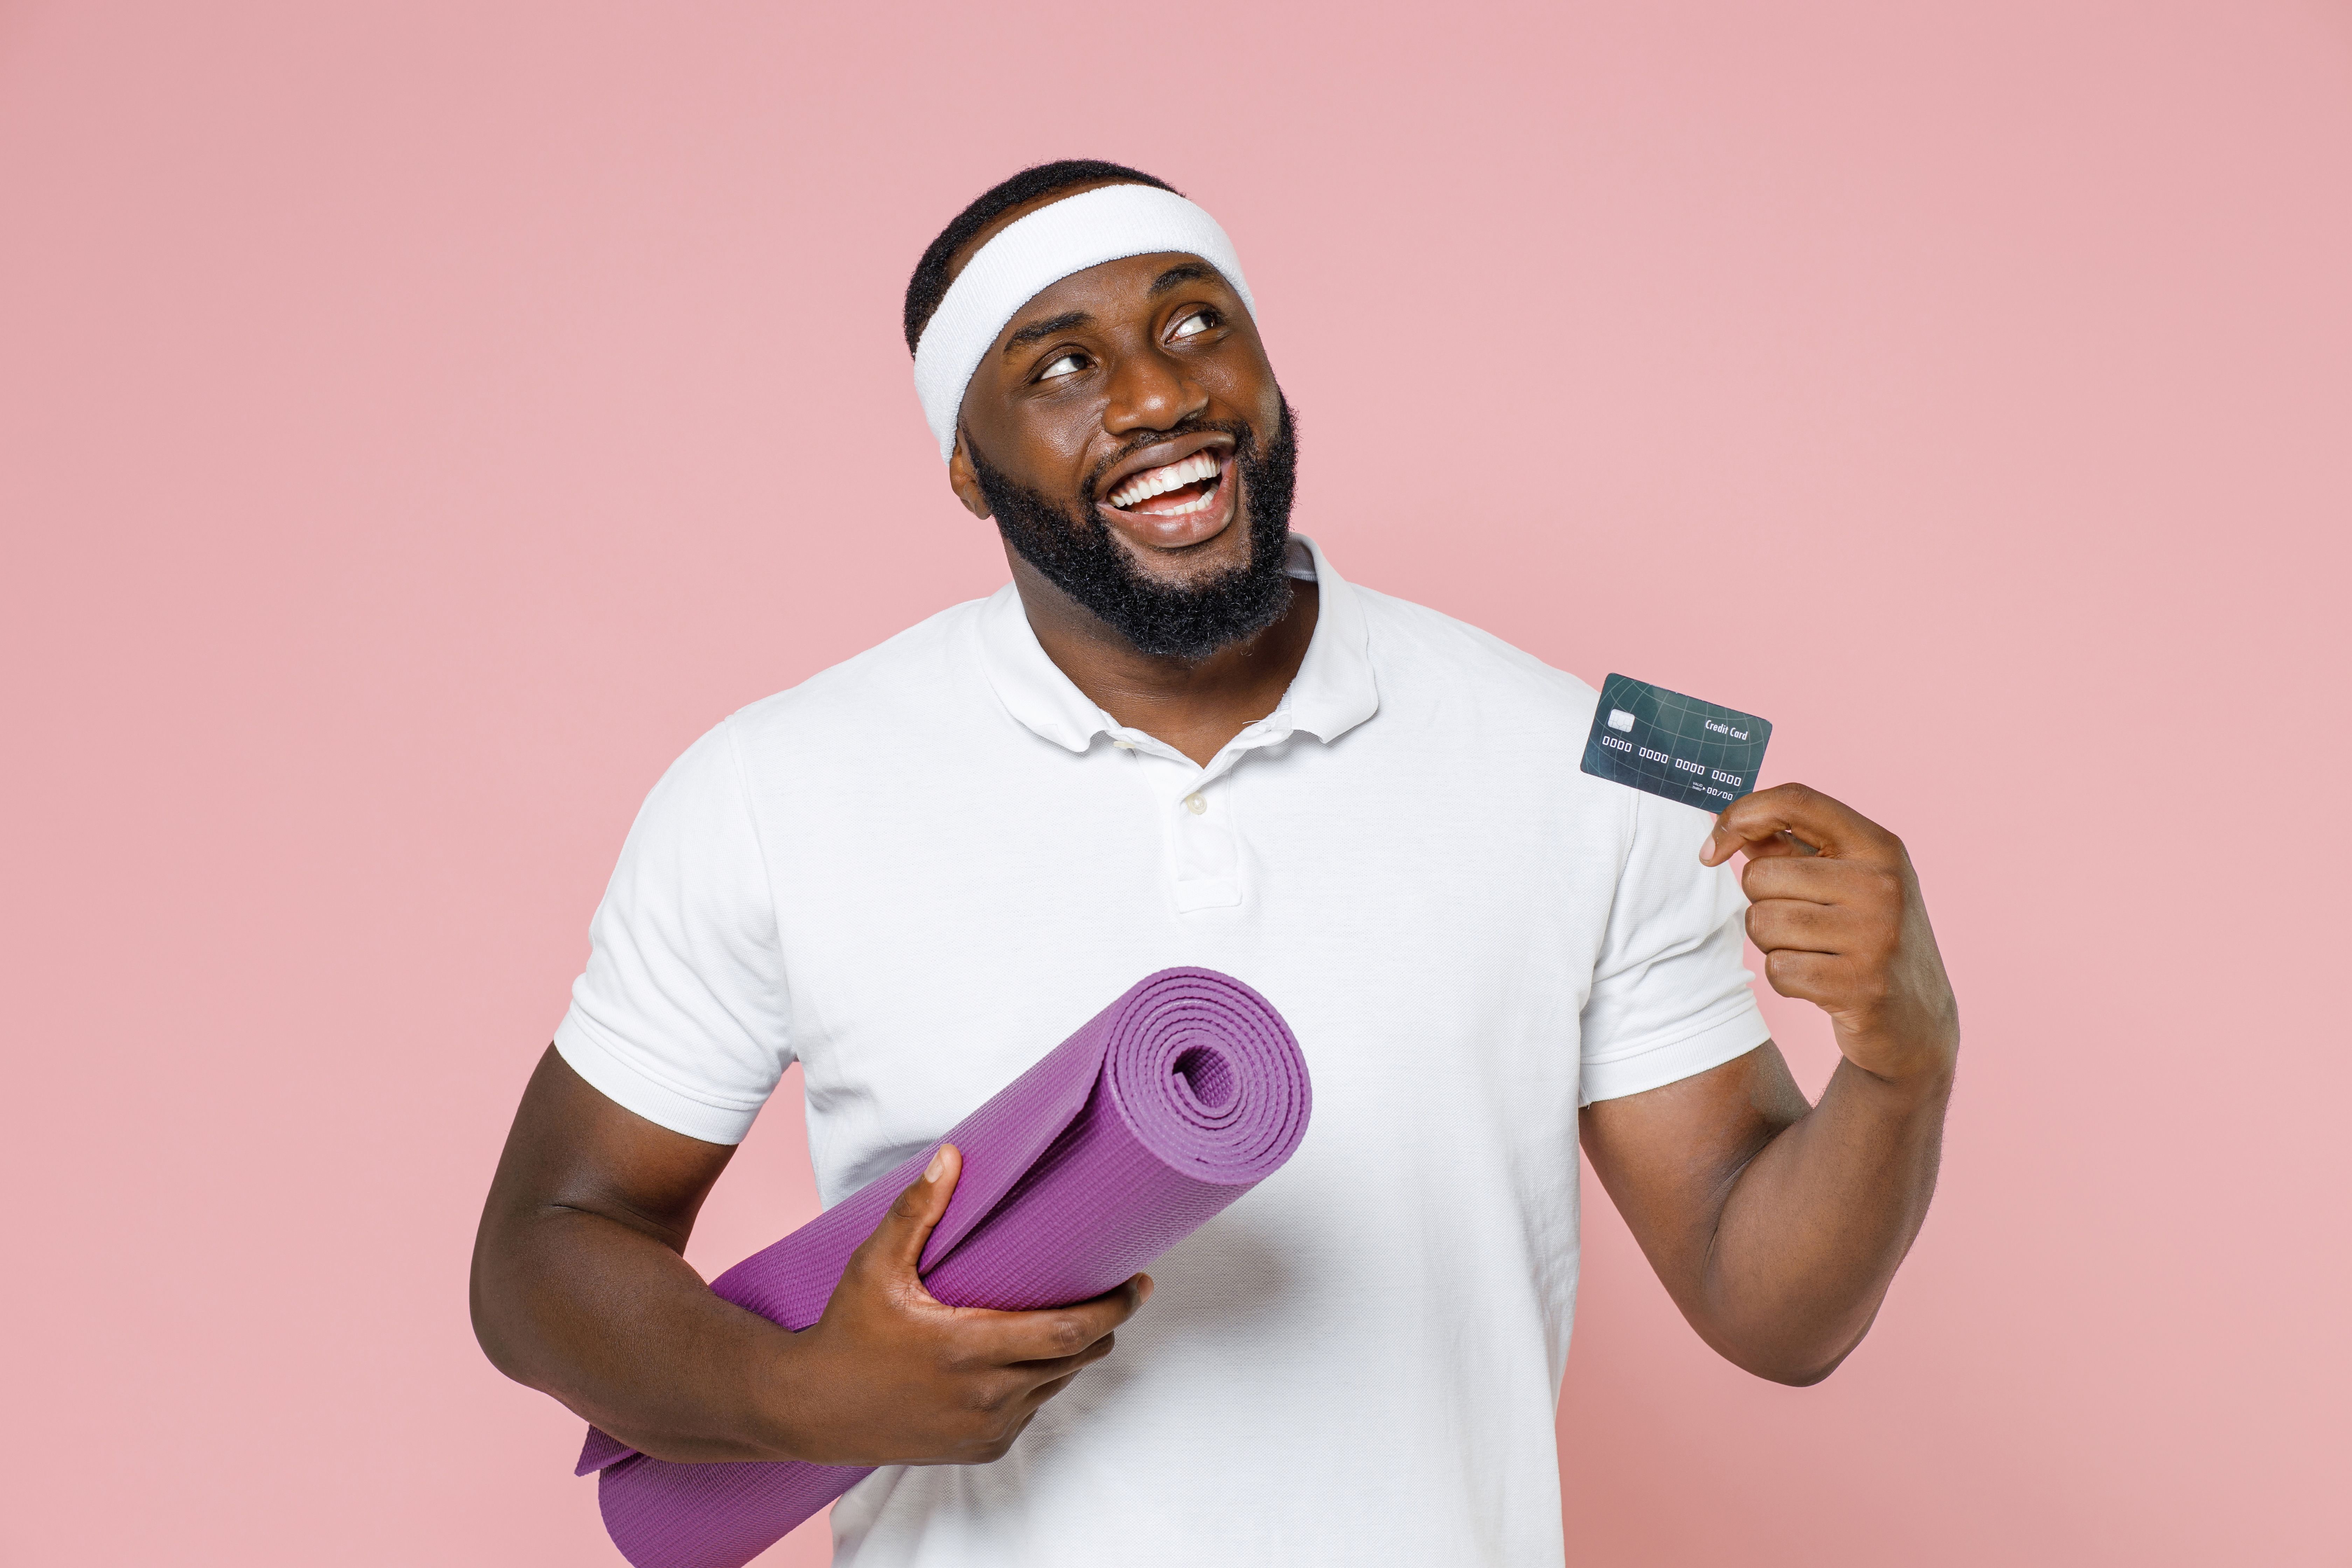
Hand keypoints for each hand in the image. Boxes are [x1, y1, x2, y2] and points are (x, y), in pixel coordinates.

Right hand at [762, 1145, 1149, 1467]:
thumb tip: (952, 1154)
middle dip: (1103, 1325)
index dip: (1114, 1308)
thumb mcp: (874, 1265)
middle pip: (1076, 1358)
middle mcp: (986, 1397)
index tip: (1138, 1282)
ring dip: (1071, 1353)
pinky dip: (1040, 1383)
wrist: (808, 1408)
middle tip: (1118, 1289)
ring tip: (1073, 1315)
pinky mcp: (979, 1449)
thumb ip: (916, 1210)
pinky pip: (1031, 1411)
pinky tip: (1029, 1356)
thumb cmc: (844, 1332)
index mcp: (969, 1349)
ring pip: (1056, 1385)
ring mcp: (985, 1429)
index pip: (1071, 1332)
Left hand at [1700, 784, 1958, 1086]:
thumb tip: (1731, 826)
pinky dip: (1785, 978)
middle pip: (1761, 875)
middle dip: (1761, 903)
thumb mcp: (1845, 882)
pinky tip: (1819, 982)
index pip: (1795, 800)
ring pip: (1761, 923)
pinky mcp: (1862, 985)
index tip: (1711, 850)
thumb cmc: (1865, 938)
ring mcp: (1876, 935)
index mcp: (1878, 846)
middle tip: (1798, 925)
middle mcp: (1882, 884)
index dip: (1740, 816)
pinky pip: (1777, 970)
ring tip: (1812, 952)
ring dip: (1771, 943)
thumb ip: (1791, 850)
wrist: (1916, 1019)